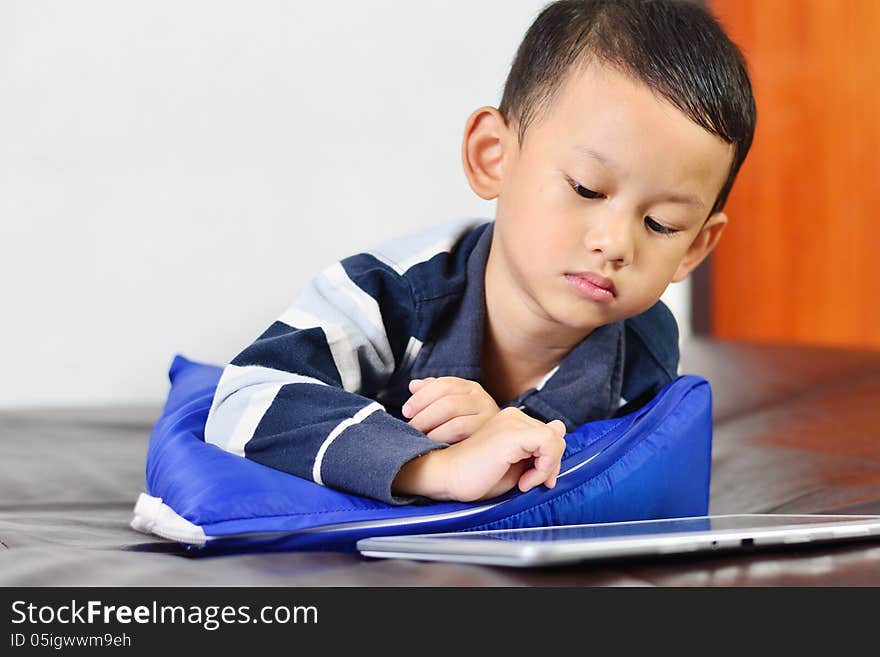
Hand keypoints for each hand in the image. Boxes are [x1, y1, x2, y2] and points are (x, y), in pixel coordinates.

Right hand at [392, 407, 567, 501]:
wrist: (447, 478)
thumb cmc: (476, 476)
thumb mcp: (516, 466)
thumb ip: (539, 450)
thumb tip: (560, 426)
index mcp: (512, 421)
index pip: (550, 436)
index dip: (549, 461)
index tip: (533, 480)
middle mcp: (514, 416)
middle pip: (555, 437)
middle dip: (550, 465)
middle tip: (529, 483)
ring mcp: (512, 422)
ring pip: (555, 439)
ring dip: (546, 468)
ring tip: (524, 482)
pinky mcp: (512, 433)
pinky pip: (548, 443)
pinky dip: (543, 467)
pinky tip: (523, 481)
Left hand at [402, 376, 499, 443]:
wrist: (496, 446)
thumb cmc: (466, 425)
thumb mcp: (450, 405)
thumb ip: (432, 393)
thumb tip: (413, 385)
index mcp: (470, 388)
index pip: (443, 384)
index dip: (421, 397)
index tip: (406, 411)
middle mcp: (482, 399)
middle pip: (448, 403)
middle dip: (424, 417)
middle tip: (412, 428)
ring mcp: (488, 418)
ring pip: (455, 422)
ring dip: (432, 431)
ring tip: (421, 438)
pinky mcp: (488, 437)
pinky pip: (461, 436)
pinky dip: (443, 439)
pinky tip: (434, 445)